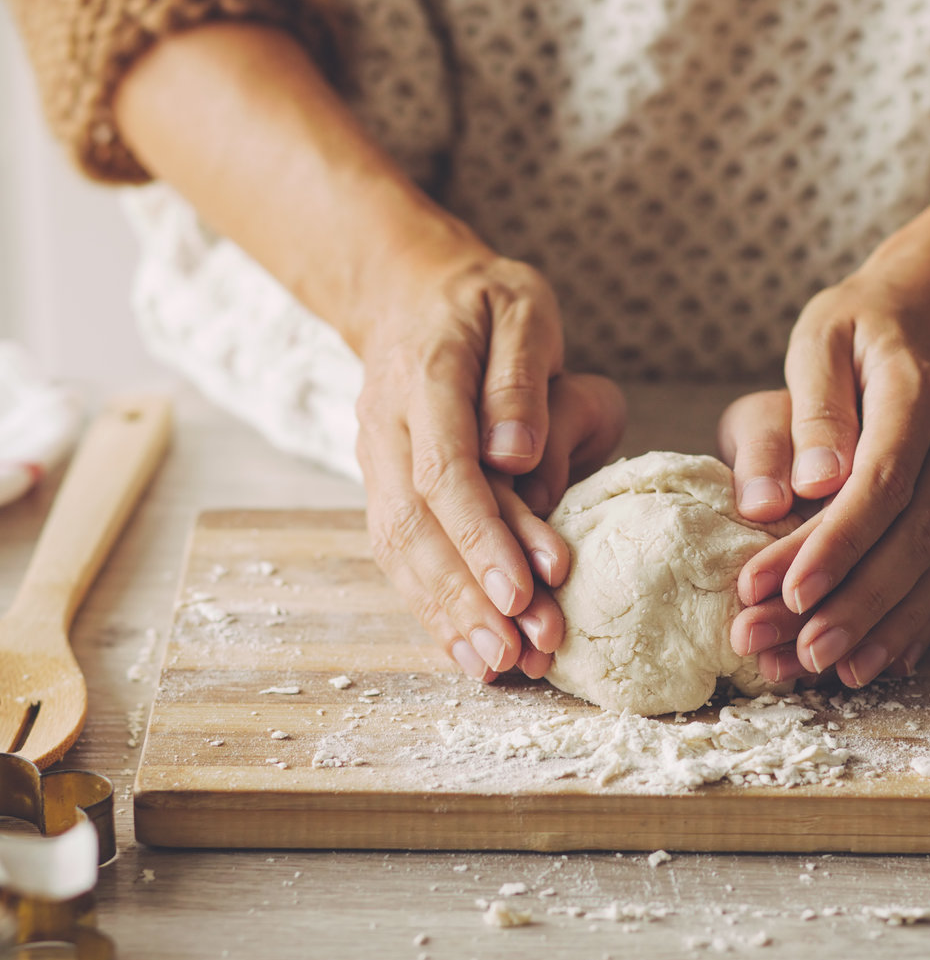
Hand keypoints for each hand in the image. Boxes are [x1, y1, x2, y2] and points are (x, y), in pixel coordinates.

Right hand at [356, 234, 624, 682]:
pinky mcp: (382, 489)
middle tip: (521, 648)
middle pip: (416, 525)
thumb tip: (516, 454)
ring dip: (447, 614)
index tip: (523, 589)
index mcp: (425, 377)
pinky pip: (398, 556)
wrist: (409, 294)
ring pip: (399, 550)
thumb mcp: (520, 308)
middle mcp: (387, 427)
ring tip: (499, 665)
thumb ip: (521, 376)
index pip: (445, 470)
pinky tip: (467, 651)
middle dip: (467, 595)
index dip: (482, 536)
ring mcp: (376, 462)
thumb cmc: (483, 303)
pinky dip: (430, 609)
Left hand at [719, 245, 929, 687]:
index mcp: (920, 397)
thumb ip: (815, 405)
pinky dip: (918, 620)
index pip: (880, 485)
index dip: (835, 545)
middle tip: (797, 652)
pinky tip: (885, 661)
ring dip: (885, 626)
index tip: (787, 592)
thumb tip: (805, 485)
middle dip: (855, 604)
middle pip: (912, 540)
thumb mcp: (825, 333)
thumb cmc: (867, 319)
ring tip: (832, 672)